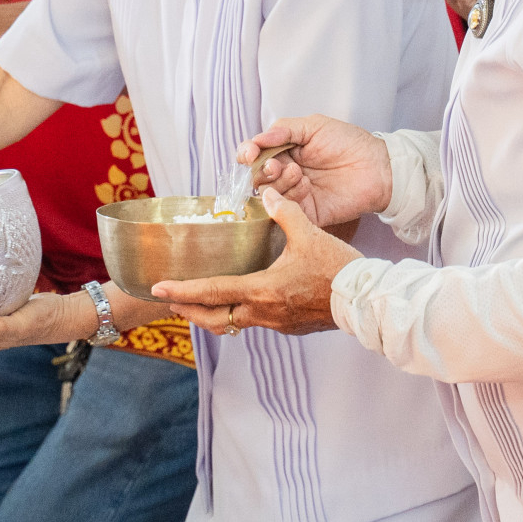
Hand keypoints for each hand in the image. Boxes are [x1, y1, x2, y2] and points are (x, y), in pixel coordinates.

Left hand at [155, 189, 356, 335]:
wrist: (364, 300)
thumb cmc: (337, 269)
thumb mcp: (309, 234)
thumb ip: (284, 212)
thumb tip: (267, 194)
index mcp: (262, 289)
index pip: (212, 292)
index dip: (182, 291)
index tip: (158, 290)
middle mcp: (263, 312)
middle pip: (214, 318)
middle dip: (189, 310)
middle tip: (170, 302)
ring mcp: (276, 324)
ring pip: (234, 323)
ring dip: (213, 314)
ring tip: (201, 303)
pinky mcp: (289, 327)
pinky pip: (256, 322)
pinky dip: (241, 313)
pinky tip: (245, 300)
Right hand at [229, 115, 392, 226]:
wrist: (376, 167)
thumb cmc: (348, 142)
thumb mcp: (314, 126)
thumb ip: (284, 130)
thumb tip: (257, 139)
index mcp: (285, 150)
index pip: (254, 154)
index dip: (247, 153)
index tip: (250, 153)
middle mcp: (285, 173)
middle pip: (256, 176)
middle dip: (262, 170)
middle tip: (277, 164)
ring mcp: (294, 194)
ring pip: (268, 193)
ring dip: (278, 181)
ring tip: (298, 172)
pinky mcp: (305, 213)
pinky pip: (285, 210)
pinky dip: (290, 197)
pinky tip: (306, 185)